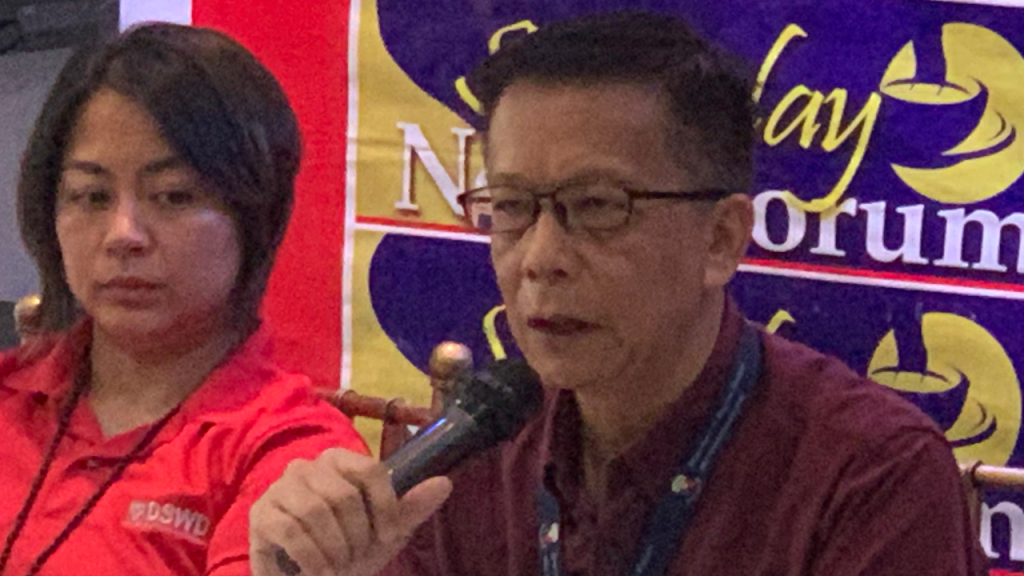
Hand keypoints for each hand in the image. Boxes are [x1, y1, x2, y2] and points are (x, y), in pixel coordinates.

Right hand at [250, 448, 452, 575]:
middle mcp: (307, 465)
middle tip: (356, 557)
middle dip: (358, 536)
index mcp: (340, 461)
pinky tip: (317, 571)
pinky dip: (311, 558)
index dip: (385, 508)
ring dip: (334, 549)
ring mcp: (281, 487)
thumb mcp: (385, 533)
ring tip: (337, 567)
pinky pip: (291, 531)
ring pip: (316, 511)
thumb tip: (445, 483)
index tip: (389, 537)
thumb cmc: (347, 551)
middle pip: (344, 495)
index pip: (370, 470)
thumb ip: (411, 508)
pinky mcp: (261, 514)